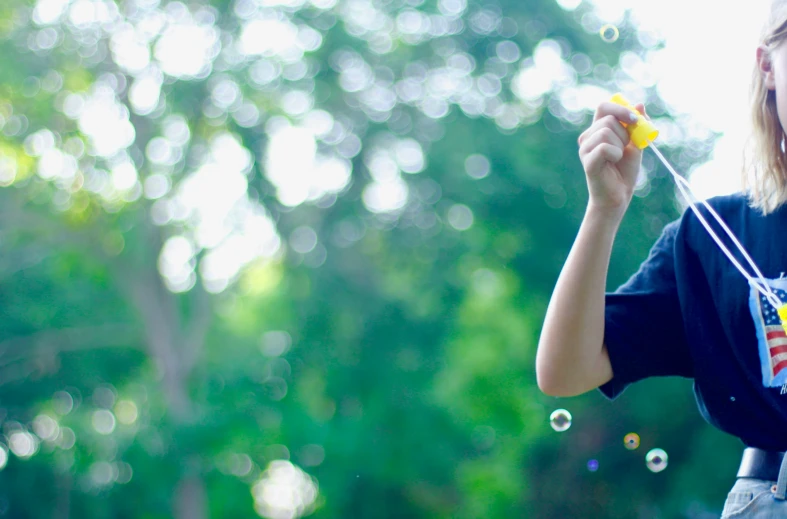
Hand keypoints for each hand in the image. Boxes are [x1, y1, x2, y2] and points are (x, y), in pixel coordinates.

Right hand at [577, 101, 646, 220]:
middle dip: (625, 133)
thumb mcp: (635, 143)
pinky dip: (616, 155)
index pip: (604, 107)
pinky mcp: (587, 161)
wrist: (619, 195)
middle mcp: (588, 137)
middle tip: (625, 149)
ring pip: (607, 132)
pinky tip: (613, 163)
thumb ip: (637, 125)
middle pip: (608, 119)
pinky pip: (605, 148)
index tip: (634, 120)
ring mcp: (585, 149)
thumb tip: (639, 104)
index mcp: (598, 130)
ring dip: (621, 146)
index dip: (620, 109)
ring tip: (618, 158)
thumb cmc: (624, 171)